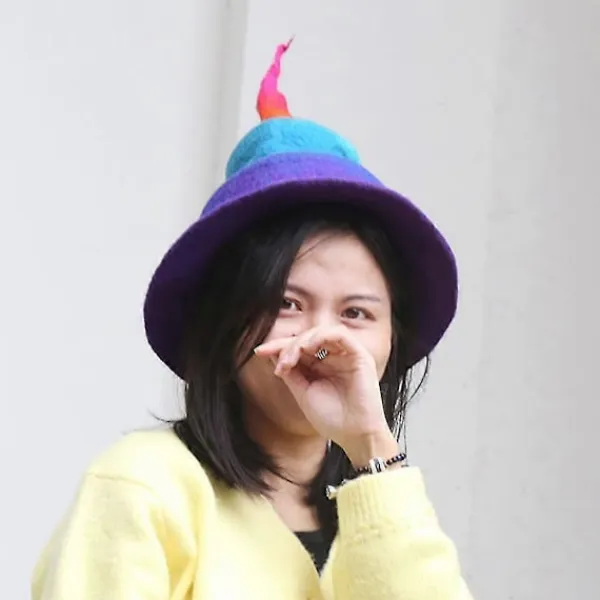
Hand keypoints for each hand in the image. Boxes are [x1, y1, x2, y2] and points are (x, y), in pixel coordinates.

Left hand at [254, 326, 398, 464]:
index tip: (259, 352)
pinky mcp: (360, 355)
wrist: (355, 436)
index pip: (298, 348)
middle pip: (307, 338)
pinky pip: (340, 334)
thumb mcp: (303, 392)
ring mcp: (347, 355)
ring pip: (321, 332)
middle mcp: (334, 357)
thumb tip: (273, 355)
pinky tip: (307, 348)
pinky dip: (321, 336)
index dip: (278, 347)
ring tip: (291, 357)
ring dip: (302, 341)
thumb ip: (291, 372)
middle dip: (287, 346)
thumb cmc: (332, 419)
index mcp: (321, 366)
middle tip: (280, 364)